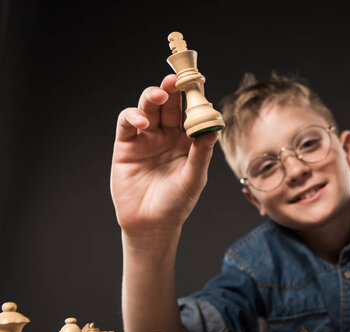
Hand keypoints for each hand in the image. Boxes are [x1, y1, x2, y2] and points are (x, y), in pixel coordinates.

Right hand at [110, 74, 218, 234]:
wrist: (150, 224)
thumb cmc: (177, 203)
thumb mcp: (194, 179)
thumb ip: (201, 154)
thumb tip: (214, 129)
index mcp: (188, 140)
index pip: (192, 112)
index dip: (194, 96)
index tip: (198, 81)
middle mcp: (167, 135)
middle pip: (170, 105)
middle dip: (173, 89)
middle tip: (177, 79)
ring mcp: (146, 138)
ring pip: (148, 108)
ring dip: (153, 96)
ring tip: (160, 95)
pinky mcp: (126, 144)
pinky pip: (128, 122)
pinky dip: (134, 116)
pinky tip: (142, 122)